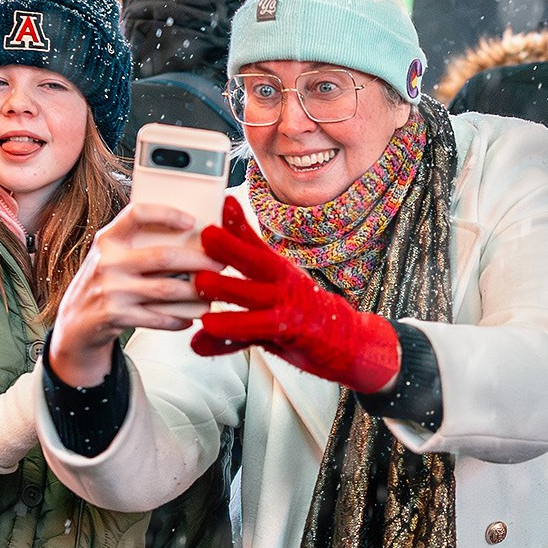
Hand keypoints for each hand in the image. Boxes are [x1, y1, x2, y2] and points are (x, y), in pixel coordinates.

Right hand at [48, 203, 220, 386]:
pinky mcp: (116, 316)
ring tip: (212, 290)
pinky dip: (179, 318)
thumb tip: (189, 237)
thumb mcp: (112, 256)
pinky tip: (192, 317)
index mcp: (108, 239)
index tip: (192, 220)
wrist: (75, 321)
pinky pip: (158, 317)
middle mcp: (107, 262)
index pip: (137, 214)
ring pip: (166, 290)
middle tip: (219, 263)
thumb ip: (139, 245)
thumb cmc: (104, 282)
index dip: (167, 213)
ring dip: (195, 292)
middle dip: (198, 261)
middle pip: (163, 257)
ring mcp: (111, 290)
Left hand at [191, 196, 400, 393]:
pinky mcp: (290, 330)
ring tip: (200, 282)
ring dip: (226, 286)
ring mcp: (288, 306)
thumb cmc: (308, 327)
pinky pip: (257, 327)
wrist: (350, 345)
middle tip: (206, 234)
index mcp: (281, 273)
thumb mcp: (270, 319)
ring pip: (253, 293)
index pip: (258, 245)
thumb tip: (197, 340)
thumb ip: (233, 329)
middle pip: (256, 260)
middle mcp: (285, 284)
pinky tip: (209, 326)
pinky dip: (232, 327)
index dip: (240, 223)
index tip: (225, 201)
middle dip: (231, 246)